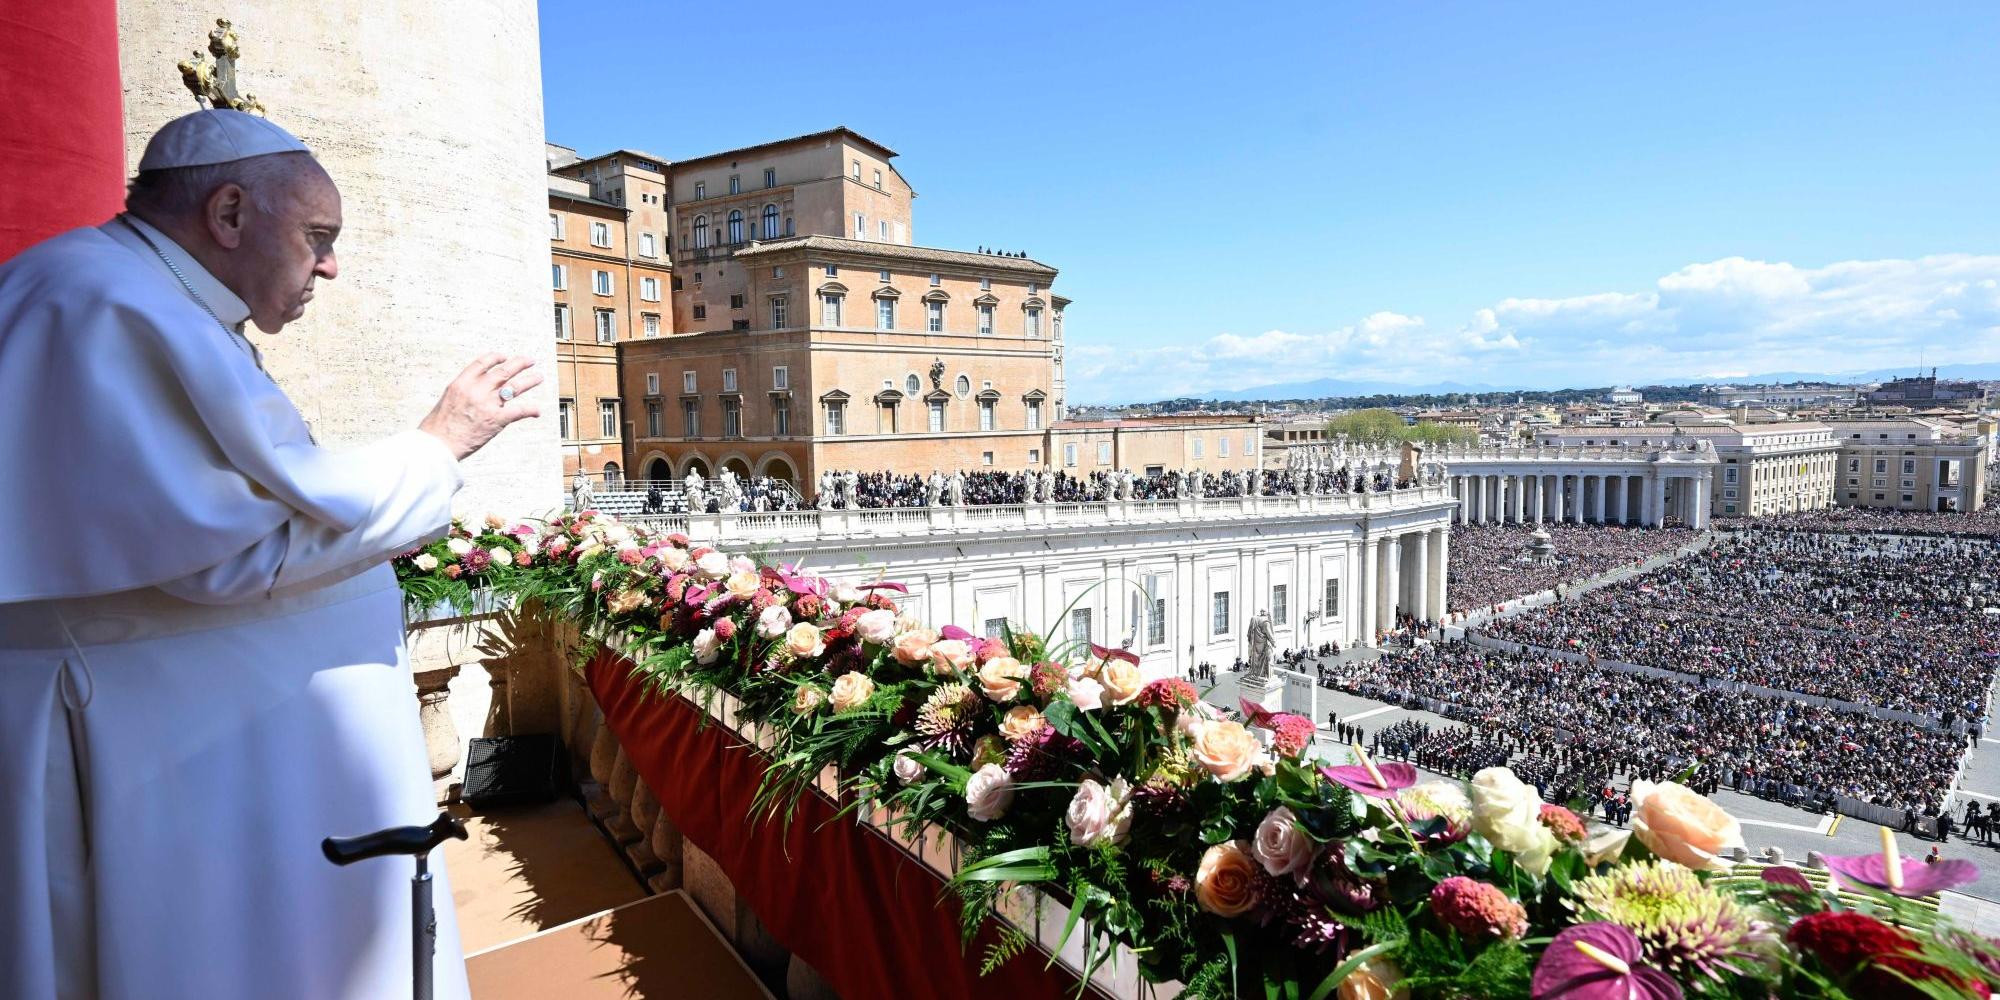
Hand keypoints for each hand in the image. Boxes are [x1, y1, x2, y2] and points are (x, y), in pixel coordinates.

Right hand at [418, 354, 542, 460]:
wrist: (438, 445)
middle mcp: (476, 390)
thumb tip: (475, 390)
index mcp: (462, 383)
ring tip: (538, 377)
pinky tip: (537, 411)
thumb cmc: (438, 427)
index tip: (504, 356)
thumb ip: (463, 392)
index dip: (496, 357)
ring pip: (514, 387)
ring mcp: (488, 404)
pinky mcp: (497, 420)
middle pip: (503, 371)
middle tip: (530, 360)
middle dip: (519, 364)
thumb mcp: (447, 400)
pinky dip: (530, 410)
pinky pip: (519, 411)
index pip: (482, 363)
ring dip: (529, 381)